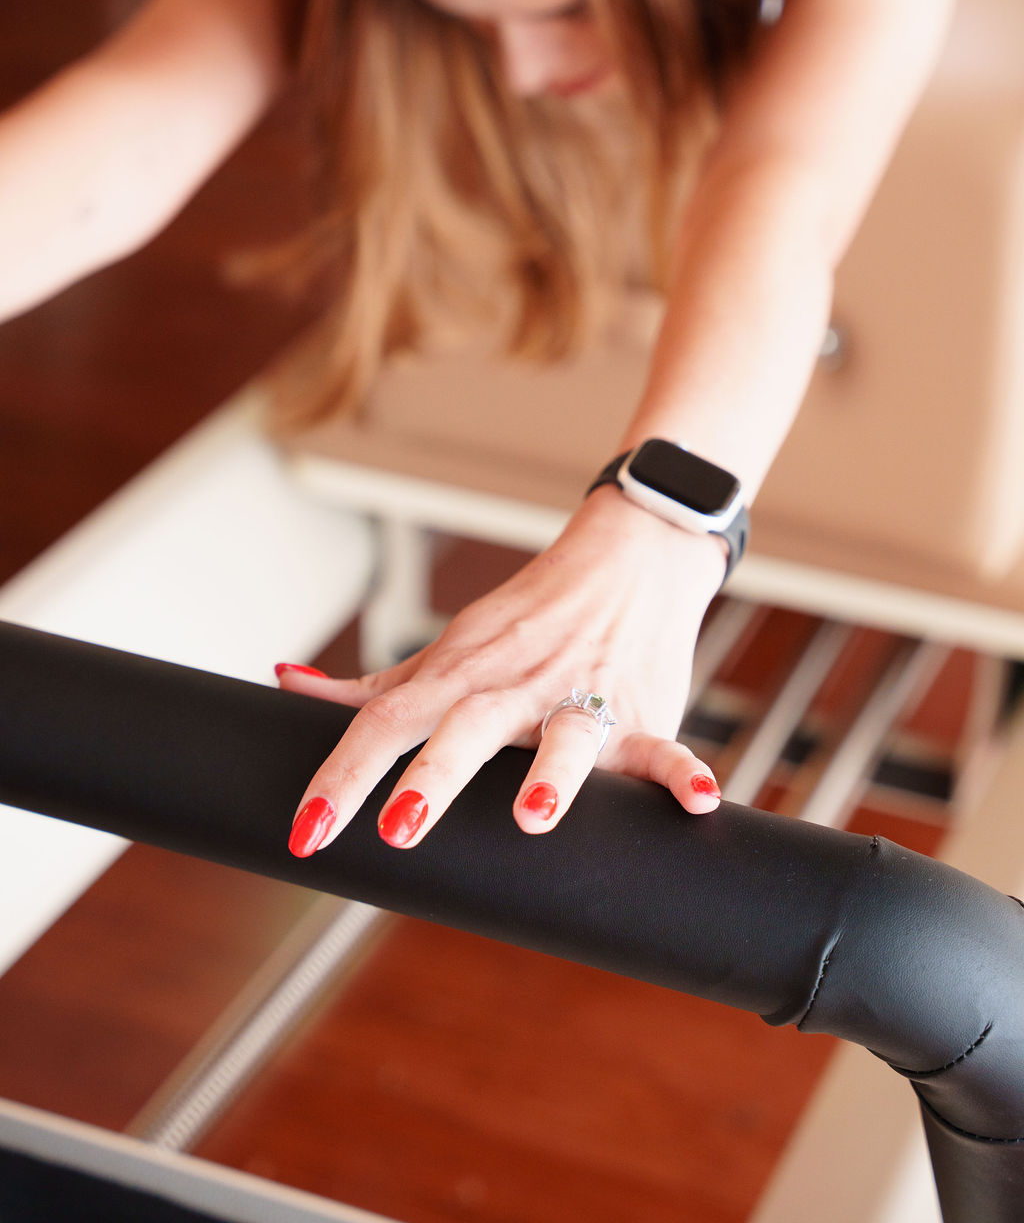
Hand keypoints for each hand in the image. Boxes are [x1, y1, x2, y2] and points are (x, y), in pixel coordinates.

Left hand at [278, 487, 726, 856]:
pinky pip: (664, 747)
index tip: (306, 832)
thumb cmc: (528, 616)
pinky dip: (681, 773)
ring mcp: (580, 698)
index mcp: (459, 675)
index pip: (387, 723)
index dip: (343, 775)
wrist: (628, 560)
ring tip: (535, 817)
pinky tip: (695, 802)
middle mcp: (514, 687)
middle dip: (433, 777)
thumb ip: (377, 683)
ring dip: (553, 774)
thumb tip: (287, 685)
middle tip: (397, 828)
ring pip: (566, 736)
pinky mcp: (641, 713)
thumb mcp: (449, 647)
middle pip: (467, 729)